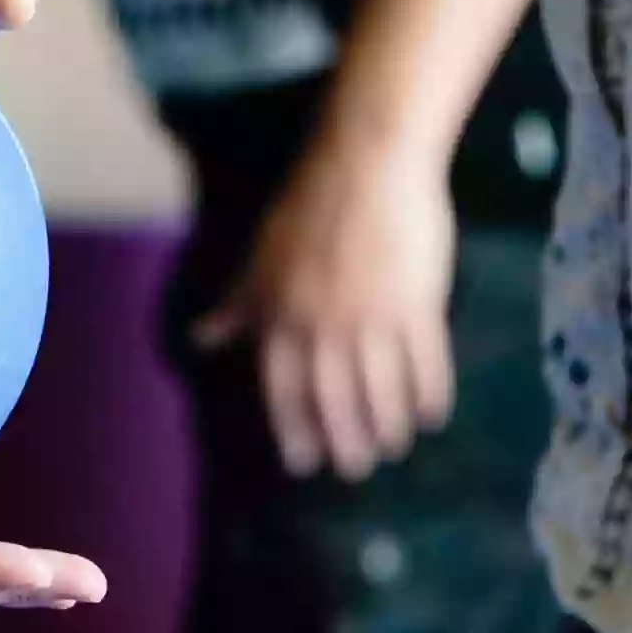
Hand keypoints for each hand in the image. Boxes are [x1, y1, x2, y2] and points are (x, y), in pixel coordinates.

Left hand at [194, 140, 455, 481]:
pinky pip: (426, 364)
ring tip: (393, 445)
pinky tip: (431, 415)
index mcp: (280, 318)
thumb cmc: (307, 208)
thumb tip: (200, 340)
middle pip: (334, 400)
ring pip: (381, 390)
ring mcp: (372, 319)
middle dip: (345, 440)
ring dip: (387, 425)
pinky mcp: (418, 305)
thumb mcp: (259, 259)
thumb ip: (237, 306)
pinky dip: (429, 394)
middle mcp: (323, 327)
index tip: (303, 462)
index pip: (283, 390)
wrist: (366, 164)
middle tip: (355, 468)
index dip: (293, 429)